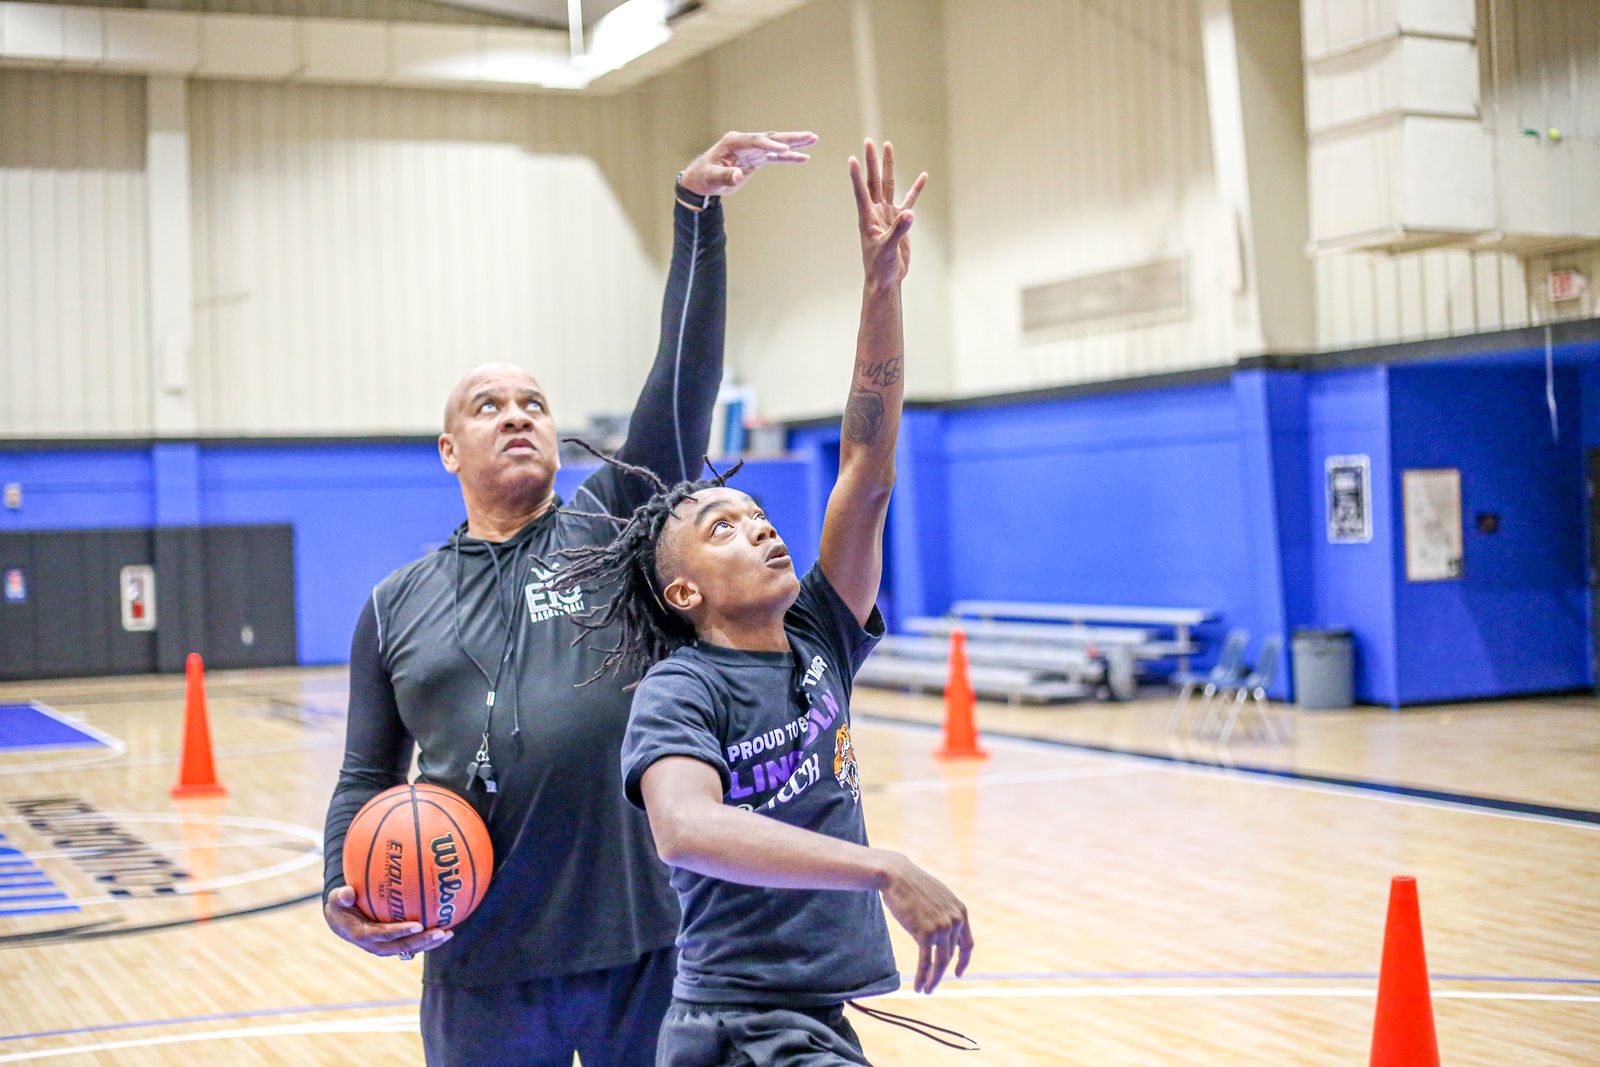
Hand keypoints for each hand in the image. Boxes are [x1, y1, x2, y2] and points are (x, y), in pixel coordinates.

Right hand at [323, 885, 453, 958]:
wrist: (341, 920)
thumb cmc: (341, 905)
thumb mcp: (336, 899)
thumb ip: (341, 896)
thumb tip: (346, 892)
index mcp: (362, 935)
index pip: (383, 935)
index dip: (400, 932)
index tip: (417, 925)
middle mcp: (376, 945)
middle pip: (402, 946)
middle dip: (422, 941)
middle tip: (441, 932)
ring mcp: (386, 946)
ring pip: (410, 948)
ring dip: (429, 943)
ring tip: (448, 933)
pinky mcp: (393, 944)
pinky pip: (412, 943)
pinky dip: (427, 938)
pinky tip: (446, 927)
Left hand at [680, 130, 817, 196]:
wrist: (701, 180)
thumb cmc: (704, 177)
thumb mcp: (712, 178)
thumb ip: (726, 176)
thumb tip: (739, 176)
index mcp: (733, 141)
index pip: (756, 141)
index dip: (770, 145)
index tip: (783, 150)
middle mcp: (745, 142)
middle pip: (771, 138)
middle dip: (790, 138)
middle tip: (810, 136)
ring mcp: (752, 150)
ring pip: (776, 144)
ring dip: (794, 144)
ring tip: (813, 140)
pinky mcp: (756, 159)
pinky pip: (775, 157)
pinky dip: (789, 157)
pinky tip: (804, 157)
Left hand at [849, 139, 926, 288]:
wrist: (887, 278)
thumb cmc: (881, 266)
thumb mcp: (888, 249)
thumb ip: (898, 231)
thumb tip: (910, 214)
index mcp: (867, 218)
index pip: (861, 192)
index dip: (857, 175)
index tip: (852, 158)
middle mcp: (875, 211)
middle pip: (874, 180)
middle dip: (872, 161)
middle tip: (869, 141)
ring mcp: (887, 214)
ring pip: (889, 184)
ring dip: (888, 166)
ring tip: (888, 146)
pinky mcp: (900, 221)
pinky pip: (908, 200)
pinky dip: (915, 189)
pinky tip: (922, 176)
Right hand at [879, 853, 972, 993]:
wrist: (896, 876)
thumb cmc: (913, 886)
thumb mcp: (938, 897)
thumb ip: (945, 913)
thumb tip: (945, 930)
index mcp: (960, 912)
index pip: (967, 944)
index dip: (963, 961)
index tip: (958, 973)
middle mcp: (955, 921)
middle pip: (950, 955)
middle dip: (942, 973)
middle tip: (933, 984)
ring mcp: (941, 928)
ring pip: (940, 962)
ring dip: (933, 979)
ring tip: (926, 990)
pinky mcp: (925, 934)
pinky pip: (926, 962)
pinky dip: (923, 977)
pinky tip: (919, 987)